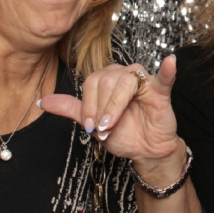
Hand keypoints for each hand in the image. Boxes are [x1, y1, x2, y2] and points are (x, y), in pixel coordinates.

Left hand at [41, 56, 183, 173]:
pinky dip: (168, 69)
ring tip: (112, 125)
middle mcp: (124, 74)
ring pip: (124, 83)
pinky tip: (170, 62)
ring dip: (115, 107)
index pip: (91, 83)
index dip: (88, 105)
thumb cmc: (122, 133)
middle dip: (101, 109)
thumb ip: (70, 109)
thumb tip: (42, 102)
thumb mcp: (92, 122)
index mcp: (107, 78)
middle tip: (103, 129)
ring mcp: (143, 81)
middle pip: (105, 81)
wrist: (145, 150)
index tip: (91, 127)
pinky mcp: (160, 91)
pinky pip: (164, 77)